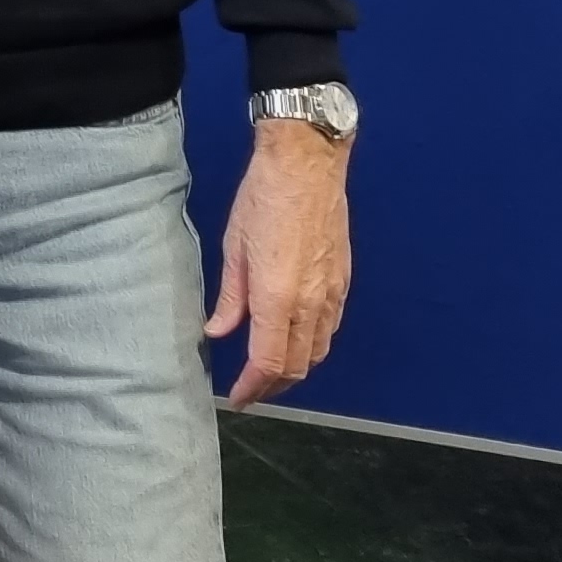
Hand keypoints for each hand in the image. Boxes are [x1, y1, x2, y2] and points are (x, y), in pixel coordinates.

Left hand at [206, 117, 353, 404]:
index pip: (268, 362)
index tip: (239, 397)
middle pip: (297, 366)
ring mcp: (332, 294)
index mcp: (278, 297)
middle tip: (251, 389)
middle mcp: (311, 303)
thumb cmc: (263, 199)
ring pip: (318, 352)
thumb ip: (229, 297)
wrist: (307, 165)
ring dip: (295, 370)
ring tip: (270, 372)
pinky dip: (312, 347)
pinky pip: (330, 330)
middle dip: (274, 386)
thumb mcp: (234, 246)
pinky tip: (294, 341)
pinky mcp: (343, 282)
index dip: (253, 387)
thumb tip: (217, 332)